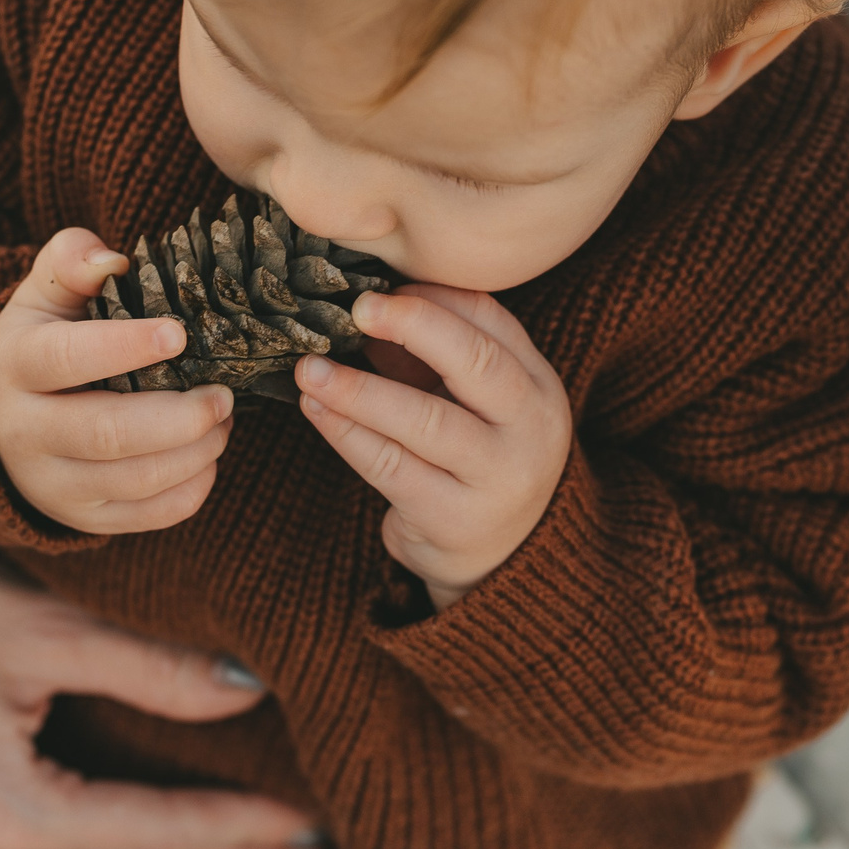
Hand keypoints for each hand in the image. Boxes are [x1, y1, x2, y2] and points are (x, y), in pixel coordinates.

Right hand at [0, 228, 233, 533]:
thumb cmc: (44, 339)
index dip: (124, 346)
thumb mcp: (46, 292)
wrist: (2, 417)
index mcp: (16, 364)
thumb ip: (71, 261)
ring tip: (221, 420)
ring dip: (194, 452)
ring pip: (133, 480)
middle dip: (178, 417)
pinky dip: (191, 488)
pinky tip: (206, 456)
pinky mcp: (82, 518)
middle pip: (106, 434)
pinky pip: (148, 516)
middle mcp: (23, 431)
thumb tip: (113, 262)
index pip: (66, 358)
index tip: (180, 334)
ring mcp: (51, 483)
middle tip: (223, 395)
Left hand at [293, 285, 570, 610]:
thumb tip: (367, 308)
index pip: (493, 322)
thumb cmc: (475, 459)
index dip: (433, 297)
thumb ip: (434, 356)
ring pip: (425, 420)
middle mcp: (531, 429)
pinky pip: (391, 467)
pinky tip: (317, 409)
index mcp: (538, 386)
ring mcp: (497, 478)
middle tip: (358, 309)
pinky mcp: (454, 518)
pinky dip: (347, 433)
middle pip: (476, 361)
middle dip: (414, 325)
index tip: (380, 290)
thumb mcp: (474, 403)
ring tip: (310, 370)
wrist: (501, 558)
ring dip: (359, 390)